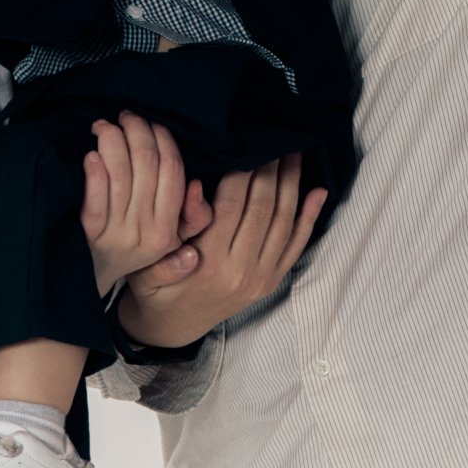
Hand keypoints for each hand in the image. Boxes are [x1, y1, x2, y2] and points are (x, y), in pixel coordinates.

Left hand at [81, 113, 206, 295]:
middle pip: (147, 165)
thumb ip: (188, 217)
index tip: (151, 123)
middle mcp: (147, 231)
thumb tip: (197, 186)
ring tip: (103, 126)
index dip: (163, 139)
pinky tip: (90, 154)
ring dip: (112, 141)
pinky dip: (94, 171)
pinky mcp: (90, 235)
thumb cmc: (127, 251)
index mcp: (168, 229)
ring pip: (121, 174)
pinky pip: (95, 197)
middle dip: (137, 132)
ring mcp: (118, 234)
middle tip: (125, 116)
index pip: (173, 171)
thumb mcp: (164, 240)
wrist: (88, 284)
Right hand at [117, 154, 327, 349]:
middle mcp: (240, 270)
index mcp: (209, 261)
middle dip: (270, 170)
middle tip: (275, 139)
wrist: (172, 328)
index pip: (231, 205)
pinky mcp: (271, 282)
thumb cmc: (155, 286)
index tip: (246, 144)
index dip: (241, 171)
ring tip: (294, 153)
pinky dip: (309, 217)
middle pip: (262, 209)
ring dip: (292, 185)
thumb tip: (195, 187)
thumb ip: (175, 225)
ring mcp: (260, 278)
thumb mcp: (150, 259)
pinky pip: (296, 246)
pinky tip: (317, 192)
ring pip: (283, 223)